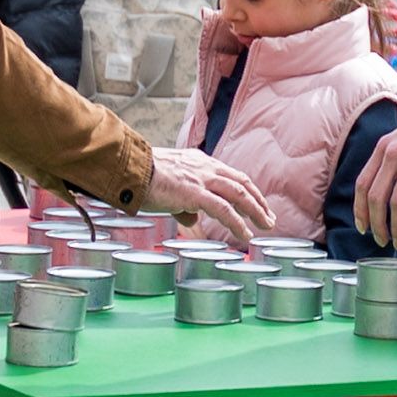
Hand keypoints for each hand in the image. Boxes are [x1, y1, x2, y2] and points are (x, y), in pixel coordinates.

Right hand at [141, 147, 279, 240]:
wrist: (128, 170)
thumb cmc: (142, 179)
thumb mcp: (168, 188)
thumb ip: (184, 203)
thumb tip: (193, 218)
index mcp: (199, 162)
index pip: (231, 175)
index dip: (247, 190)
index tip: (257, 204)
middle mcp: (205, 167)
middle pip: (241, 183)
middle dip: (258, 202)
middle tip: (269, 218)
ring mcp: (201, 179)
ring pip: (239, 194)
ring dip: (256, 211)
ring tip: (266, 226)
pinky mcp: (194, 193)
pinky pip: (223, 209)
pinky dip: (237, 222)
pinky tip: (245, 234)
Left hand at [351, 93, 396, 252]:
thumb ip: (390, 159)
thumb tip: (385, 192)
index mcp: (382, 148)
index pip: (362, 185)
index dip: (360, 210)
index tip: (362, 227)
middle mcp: (393, 155)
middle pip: (376, 199)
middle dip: (376, 225)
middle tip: (382, 241)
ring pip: (396, 205)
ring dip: (396, 229)